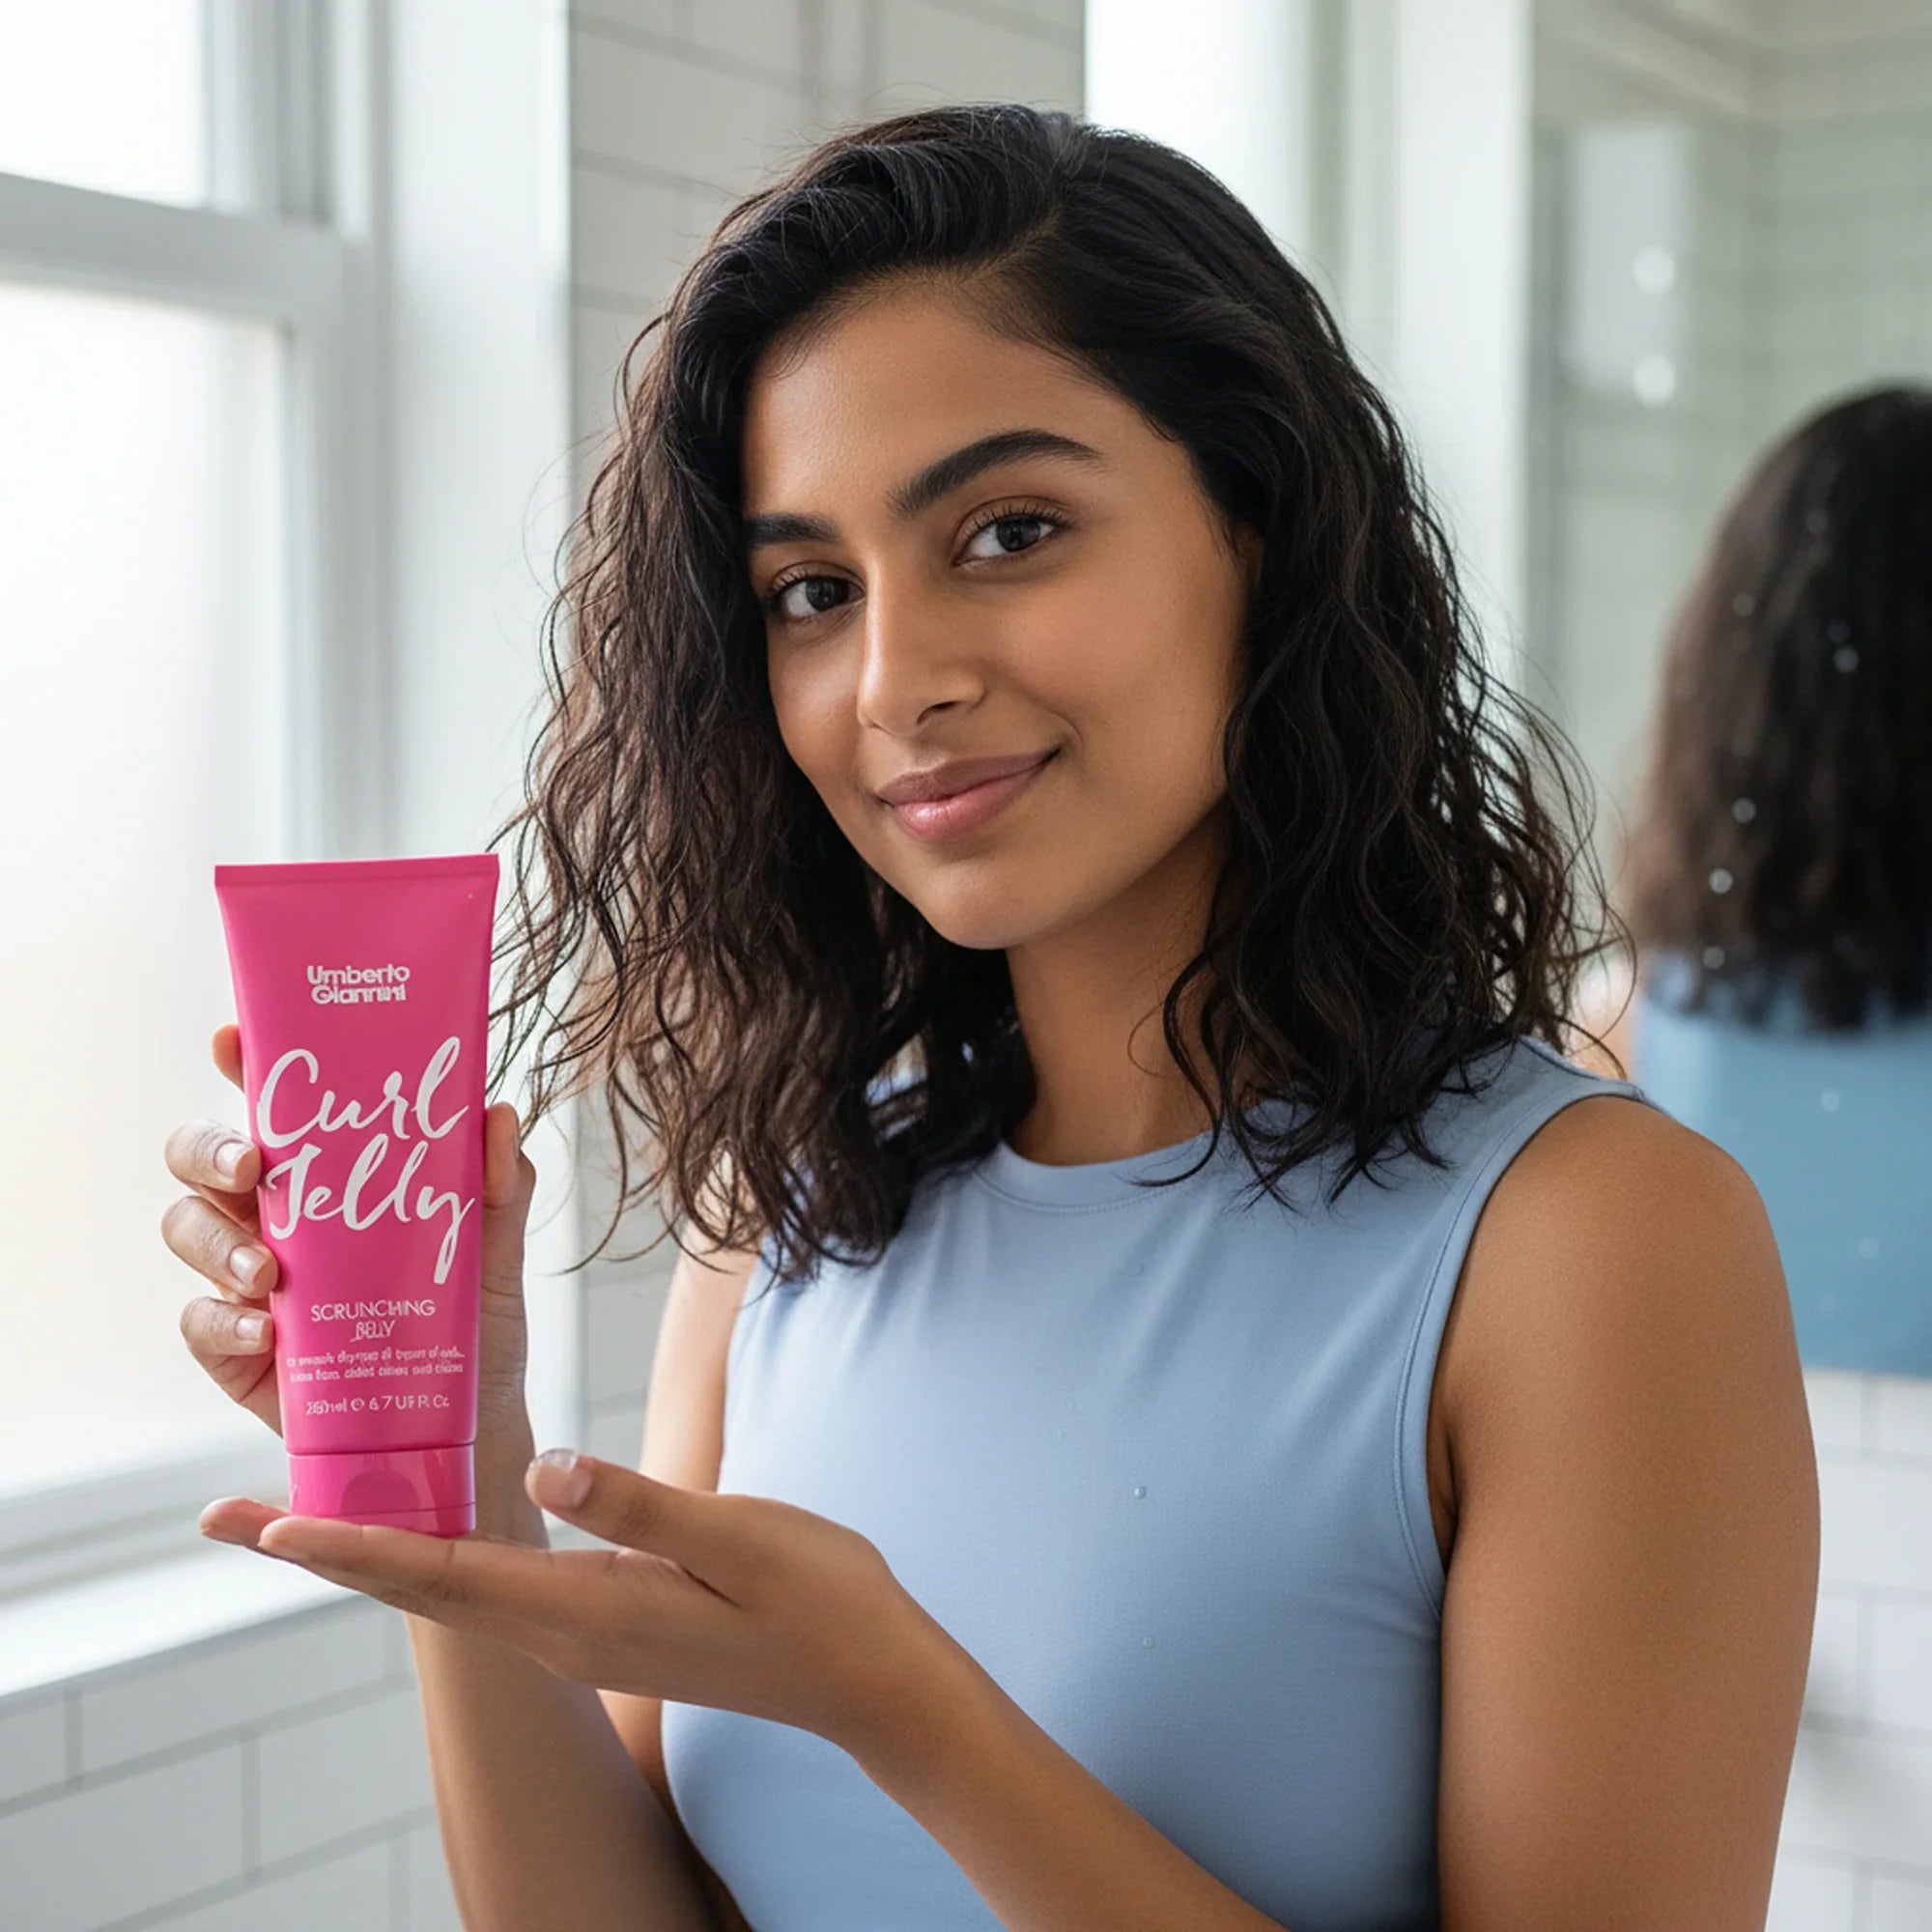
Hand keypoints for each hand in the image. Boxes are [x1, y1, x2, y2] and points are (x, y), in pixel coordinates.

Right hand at [162, 1022, 538, 1440]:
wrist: (466, 1420)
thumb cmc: (469, 1318)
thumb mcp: (494, 1245)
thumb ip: (499, 1183)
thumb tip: (497, 1114)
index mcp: (329, 1173)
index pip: (274, 1104)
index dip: (244, 1064)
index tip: (231, 1039)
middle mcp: (275, 1213)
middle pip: (202, 1158)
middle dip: (210, 1149)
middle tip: (251, 1167)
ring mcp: (247, 1278)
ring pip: (187, 1228)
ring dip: (217, 1241)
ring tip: (269, 1271)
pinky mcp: (236, 1348)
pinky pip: (199, 1322)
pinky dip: (224, 1322)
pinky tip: (265, 1333)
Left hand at [200, 1450, 951, 1763]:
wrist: (868, 1680)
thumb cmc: (816, 1599)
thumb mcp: (739, 1536)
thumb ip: (640, 1504)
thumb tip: (545, 1469)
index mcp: (588, 1610)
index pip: (440, 1574)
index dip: (346, 1545)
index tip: (259, 1526)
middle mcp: (567, 1633)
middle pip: (421, 1587)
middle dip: (326, 1549)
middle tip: (228, 1518)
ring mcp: (586, 1637)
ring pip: (453, 1589)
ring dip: (374, 1552)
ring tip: (303, 1514)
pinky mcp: (610, 1624)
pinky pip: (496, 1589)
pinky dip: (439, 1555)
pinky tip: (430, 1525)